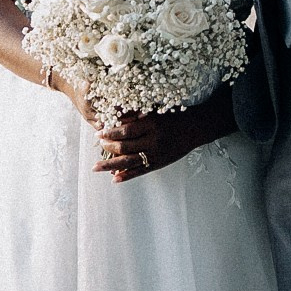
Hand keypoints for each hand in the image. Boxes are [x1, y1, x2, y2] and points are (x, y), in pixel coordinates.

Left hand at [97, 95, 233, 182]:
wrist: (195, 128)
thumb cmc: (173, 116)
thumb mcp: (154, 111)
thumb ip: (135, 114)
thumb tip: (114, 114)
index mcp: (151, 125)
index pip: (126, 131)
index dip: (110, 133)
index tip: (99, 133)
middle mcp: (153, 142)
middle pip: (125, 147)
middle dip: (108, 147)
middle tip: (98, 145)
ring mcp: (156, 155)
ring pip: (129, 162)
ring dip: (110, 165)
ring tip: (95, 168)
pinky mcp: (159, 164)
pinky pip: (140, 171)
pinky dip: (126, 176)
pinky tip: (114, 178)